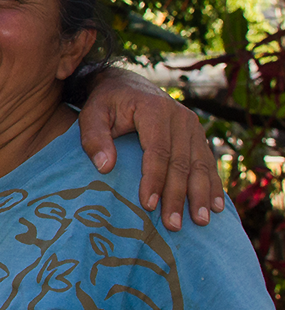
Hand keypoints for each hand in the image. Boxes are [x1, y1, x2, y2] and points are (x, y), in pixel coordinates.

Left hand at [79, 67, 224, 230]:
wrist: (125, 85)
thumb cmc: (105, 103)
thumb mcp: (92, 114)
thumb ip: (94, 138)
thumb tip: (105, 167)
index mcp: (154, 110)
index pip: (157, 152)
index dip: (154, 179)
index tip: (148, 205)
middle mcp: (180, 117)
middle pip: (182, 163)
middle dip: (178, 196)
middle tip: (173, 225)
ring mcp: (193, 126)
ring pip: (200, 165)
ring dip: (201, 195)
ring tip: (200, 221)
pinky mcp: (197, 135)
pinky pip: (208, 162)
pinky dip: (212, 185)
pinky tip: (217, 206)